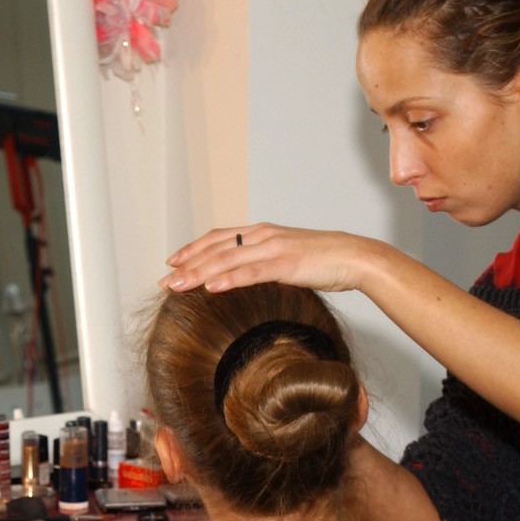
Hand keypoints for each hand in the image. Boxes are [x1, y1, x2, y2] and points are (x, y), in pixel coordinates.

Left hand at [161, 224, 392, 294]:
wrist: (355, 256)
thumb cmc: (324, 261)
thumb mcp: (287, 258)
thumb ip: (264, 263)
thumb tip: (245, 276)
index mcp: (262, 233)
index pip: (219, 238)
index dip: (193, 249)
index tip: (173, 262)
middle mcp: (263, 235)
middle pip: (215, 248)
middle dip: (187, 265)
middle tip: (164, 280)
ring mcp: (273, 248)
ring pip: (227, 259)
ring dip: (198, 273)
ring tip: (176, 286)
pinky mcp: (285, 264)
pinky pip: (250, 272)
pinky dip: (227, 279)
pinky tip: (210, 288)